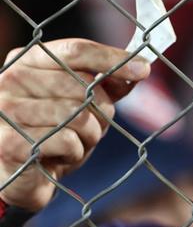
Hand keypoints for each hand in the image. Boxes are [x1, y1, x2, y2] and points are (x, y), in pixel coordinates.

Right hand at [0, 39, 149, 211]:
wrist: (19, 175)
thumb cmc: (51, 134)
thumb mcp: (79, 105)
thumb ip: (104, 85)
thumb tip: (139, 69)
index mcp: (26, 60)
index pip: (75, 51)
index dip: (112, 59)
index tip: (143, 69)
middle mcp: (11, 78)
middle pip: (85, 87)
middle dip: (101, 113)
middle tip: (90, 129)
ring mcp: (7, 109)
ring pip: (80, 117)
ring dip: (89, 137)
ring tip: (71, 144)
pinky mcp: (10, 141)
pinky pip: (68, 141)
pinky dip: (75, 154)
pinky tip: (58, 157)